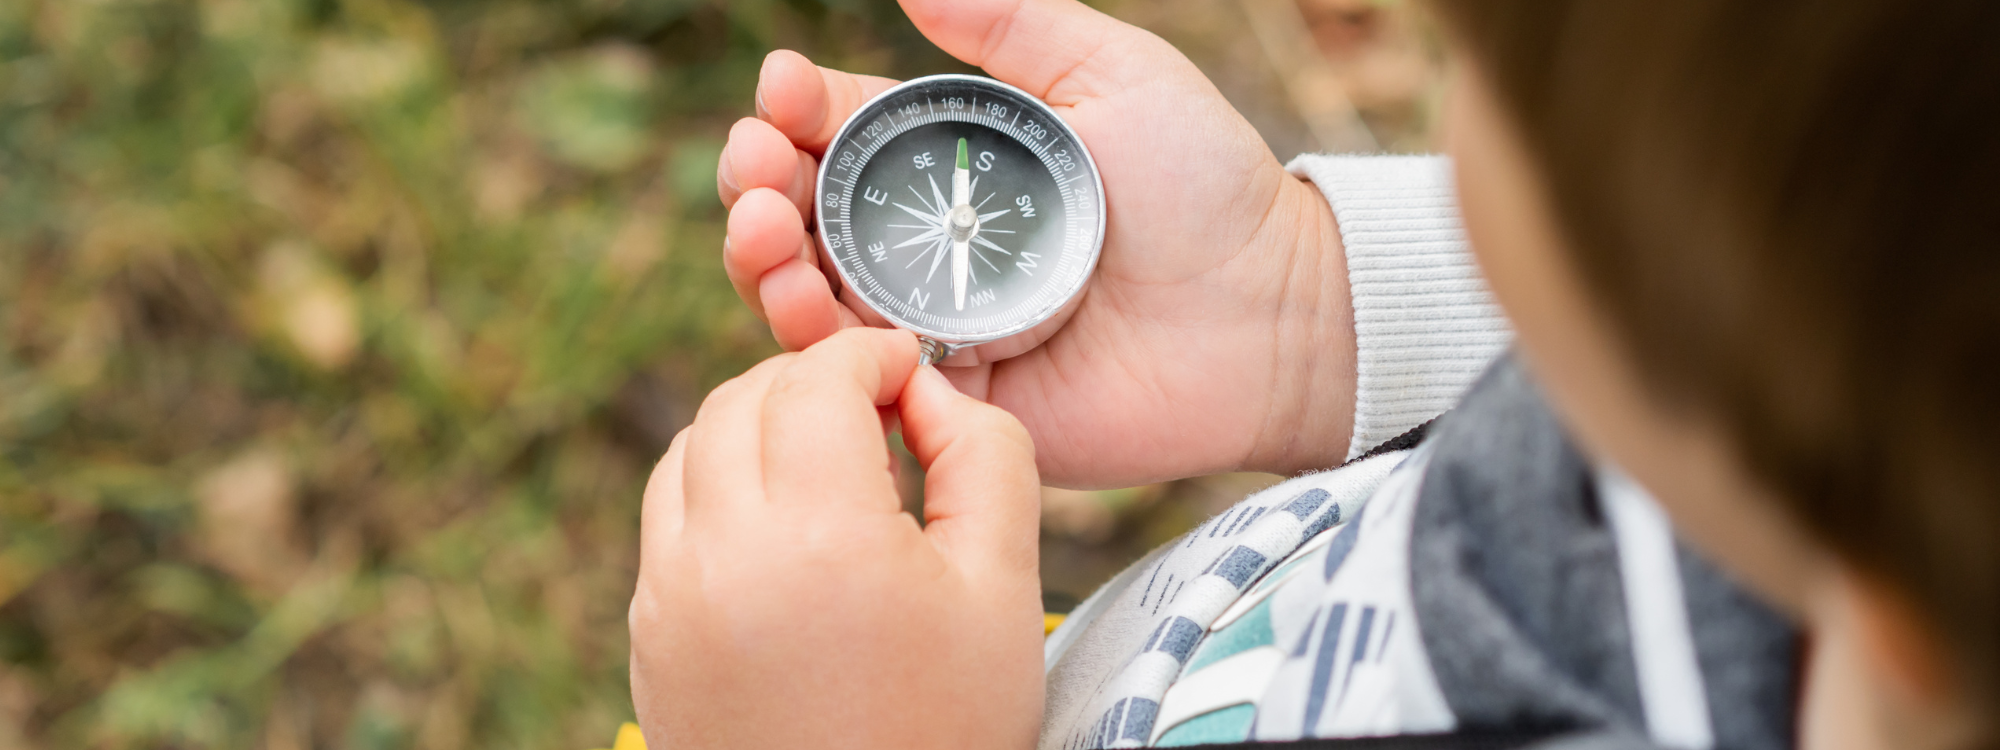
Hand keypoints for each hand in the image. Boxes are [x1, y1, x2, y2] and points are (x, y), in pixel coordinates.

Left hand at [628, 328, 1043, 749]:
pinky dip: (716, 492)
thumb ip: (986, 456)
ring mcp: (668, 601)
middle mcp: (719, 555)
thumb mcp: (1003, 587)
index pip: (815, 379)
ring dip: (753, 429)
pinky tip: (784, 530)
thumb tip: (927, 390)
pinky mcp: (649, 641)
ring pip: (687, 452)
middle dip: (808, 382)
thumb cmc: (951, 726)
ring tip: (829, 465)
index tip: (909, 366)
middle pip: (739, 401)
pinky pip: (667, 524)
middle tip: (876, 409)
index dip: (868, 353)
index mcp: (816, 534)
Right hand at [718, 0, 1359, 488]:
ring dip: (763, 261)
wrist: (1269, 310)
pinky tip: (801, 304)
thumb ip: (1016, 24)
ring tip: (760, 231)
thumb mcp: (1113, 72)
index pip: (842, 131)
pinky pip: (862, 382)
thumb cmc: (1205, 184)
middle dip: (758, 183)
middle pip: (805, 215)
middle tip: (756, 166)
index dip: (796, 108)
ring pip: (812, 298)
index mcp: (953, 163)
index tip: (783, 89)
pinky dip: (816, 349)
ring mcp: (934, 326)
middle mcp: (927, 244)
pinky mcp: (953, 402)